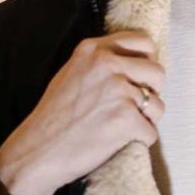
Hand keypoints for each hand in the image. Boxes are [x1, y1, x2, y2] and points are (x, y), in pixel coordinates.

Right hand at [0, 29, 166, 194]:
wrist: (37, 151)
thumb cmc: (53, 118)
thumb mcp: (71, 73)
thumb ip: (101, 63)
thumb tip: (136, 64)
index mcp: (93, 50)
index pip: (143, 42)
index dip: (146, 63)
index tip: (138, 78)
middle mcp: (108, 65)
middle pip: (157, 72)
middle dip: (151, 93)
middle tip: (132, 109)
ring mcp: (119, 91)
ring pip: (158, 105)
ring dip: (146, 120)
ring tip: (122, 128)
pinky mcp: (126, 118)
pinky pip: (151, 132)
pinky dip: (139, 141)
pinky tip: (118, 143)